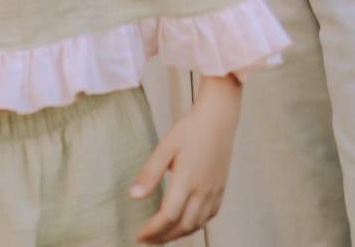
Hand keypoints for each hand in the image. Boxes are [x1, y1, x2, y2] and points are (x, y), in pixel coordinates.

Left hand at [131, 75, 239, 242]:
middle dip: (163, 237)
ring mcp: (214, 191)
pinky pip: (209, 216)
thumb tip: (134, 196)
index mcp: (187, 180)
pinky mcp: (220, 189)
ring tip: (162, 235)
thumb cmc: (190, 130)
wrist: (219, 119)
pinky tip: (184, 223)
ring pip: (197, 224)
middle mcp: (203, 190)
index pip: (168, 216)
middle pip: (183, 226)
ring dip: (178, 234)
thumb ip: (150, 173)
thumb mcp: (165, 147)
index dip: (153, 230)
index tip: (139, 236)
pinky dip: (195, 225)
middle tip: (147, 240)